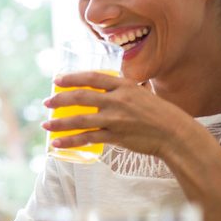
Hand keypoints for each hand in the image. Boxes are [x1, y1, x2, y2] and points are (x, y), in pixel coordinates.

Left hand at [44, 71, 193, 158]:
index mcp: (124, 86)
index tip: (56, 80)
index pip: (92, 78)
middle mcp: (118, 100)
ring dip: (59, 123)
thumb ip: (121, 91)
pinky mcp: (116, 136)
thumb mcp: (140, 93)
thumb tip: (102, 89)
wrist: (174, 133)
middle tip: (46, 103)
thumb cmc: (158, 113)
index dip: (72, 78)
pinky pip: (87, 138)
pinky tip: (57, 143)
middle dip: (60, 100)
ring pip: (80, 119)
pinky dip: (70, 141)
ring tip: (46, 125)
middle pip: (81, 97)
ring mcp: (116, 119)